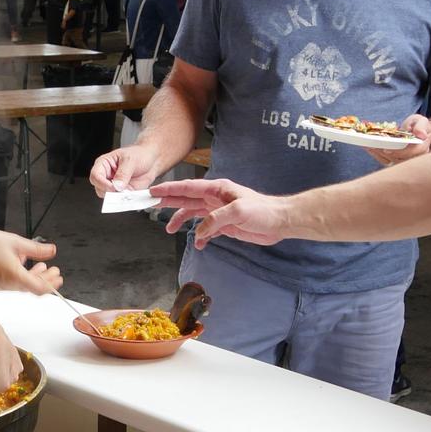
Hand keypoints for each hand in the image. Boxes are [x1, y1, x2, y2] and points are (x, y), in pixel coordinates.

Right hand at [0, 231, 61, 294]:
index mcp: (15, 276)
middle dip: (45, 278)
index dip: (52, 284)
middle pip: (32, 287)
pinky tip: (21, 263)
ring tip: (40, 266)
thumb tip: (51, 251)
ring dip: (33, 276)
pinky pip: (11, 283)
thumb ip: (36, 249)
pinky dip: (20, 276)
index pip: (40, 288)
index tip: (58, 277)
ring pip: (22, 285)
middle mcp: (8, 285)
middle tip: (54, 270)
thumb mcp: (15, 242)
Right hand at [90, 143, 162, 194]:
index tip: (113, 187)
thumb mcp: (130, 160)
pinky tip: (132, 195)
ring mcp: (114, 186)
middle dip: (110, 193)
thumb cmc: (139, 155)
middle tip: (122, 191)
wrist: (151, 160)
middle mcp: (107, 176)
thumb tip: (117, 185)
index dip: (102, 183)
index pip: (96, 176)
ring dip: (119, 198)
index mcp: (104, 164)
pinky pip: (121, 201)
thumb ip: (123, 173)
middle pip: (100, 189)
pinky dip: (126, 200)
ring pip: (109, 198)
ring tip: (129, 192)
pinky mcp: (123, 193)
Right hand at [150, 178, 288, 247]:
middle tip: (150, 204)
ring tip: (169, 230)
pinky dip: (200, 236)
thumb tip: (198, 231)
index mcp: (217, 190)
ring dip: (181, 220)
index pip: (188, 188)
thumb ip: (215, 220)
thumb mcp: (238, 211)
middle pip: (186, 198)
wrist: (279, 222)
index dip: (169, 189)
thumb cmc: (263, 211)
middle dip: (168, 201)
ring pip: (193, 213)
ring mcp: (219, 212)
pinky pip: (206, 229)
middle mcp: (215, 199)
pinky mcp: (225, 225)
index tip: (153, 191)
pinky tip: (198, 243)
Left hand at [371, 114, 430, 167]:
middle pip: (399, 159)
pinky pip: (385, 161)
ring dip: (378, 154)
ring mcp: (404, 161)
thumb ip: (421, 126)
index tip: (387, 150)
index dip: (400, 152)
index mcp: (422, 148)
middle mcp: (414, 158)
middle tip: (372, 146)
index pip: (412, 153)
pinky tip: (368, 147)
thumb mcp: (421, 121)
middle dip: (384, 154)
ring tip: (368, 145)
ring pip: (390, 162)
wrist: (415, 131)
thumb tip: (421, 134)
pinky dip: (376, 154)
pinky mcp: (395, 161)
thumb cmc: (418, 125)